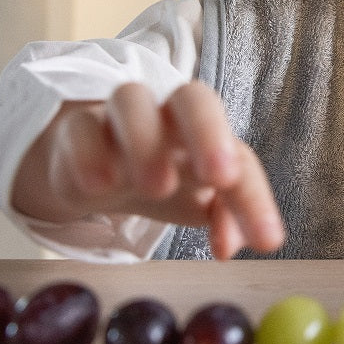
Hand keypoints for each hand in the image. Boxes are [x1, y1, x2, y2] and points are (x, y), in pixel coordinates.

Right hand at [12, 81, 284, 259]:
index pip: (241, 157)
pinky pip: (79, 128)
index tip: (267, 241)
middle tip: (220, 178)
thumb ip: (224, 218)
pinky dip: (89, 153)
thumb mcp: (199, 202)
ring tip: (157, 188)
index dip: (256, 198)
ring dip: (145, 139)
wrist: (99, 169)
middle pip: (193, 97)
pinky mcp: (76, 131)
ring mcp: (120, 119)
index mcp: (209, 132)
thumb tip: (230, 246)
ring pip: (130, 99)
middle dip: (209, 132)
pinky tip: (100, 187)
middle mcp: (168, 116)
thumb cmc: (165, 177)